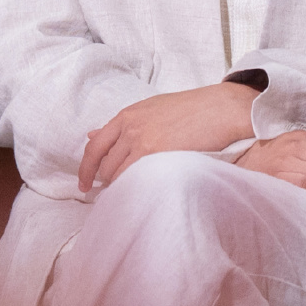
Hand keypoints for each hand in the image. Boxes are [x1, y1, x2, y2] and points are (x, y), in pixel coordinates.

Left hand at [77, 83, 256, 192]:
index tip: (84, 185)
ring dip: (120, 188)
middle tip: (115, 193)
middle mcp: (130, 128)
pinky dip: (133, 190)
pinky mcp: (157, 155)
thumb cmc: (192, 109)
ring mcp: (142, 142)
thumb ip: (123, 125)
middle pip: (104, 166)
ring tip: (132, 196)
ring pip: (117, 176)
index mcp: (127, 116)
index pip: (94, 147)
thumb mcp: (152, 109)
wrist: (220, 109)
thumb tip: (91, 135)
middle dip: (106, 182)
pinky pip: (134, 180)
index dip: (85, 169)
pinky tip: (141, 196)